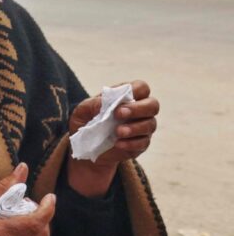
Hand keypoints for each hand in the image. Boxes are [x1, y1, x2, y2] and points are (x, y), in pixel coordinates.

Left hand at [68, 80, 158, 195]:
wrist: (85, 148)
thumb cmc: (85, 123)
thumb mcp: (81, 112)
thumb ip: (91, 104)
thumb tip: (103, 102)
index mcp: (125, 98)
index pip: (141, 88)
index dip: (136, 90)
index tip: (120, 100)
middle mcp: (138, 111)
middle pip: (153, 105)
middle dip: (138, 109)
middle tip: (119, 114)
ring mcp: (142, 128)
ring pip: (150, 124)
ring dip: (134, 128)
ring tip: (117, 132)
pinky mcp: (140, 144)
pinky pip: (144, 142)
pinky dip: (131, 143)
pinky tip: (118, 144)